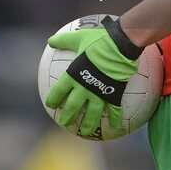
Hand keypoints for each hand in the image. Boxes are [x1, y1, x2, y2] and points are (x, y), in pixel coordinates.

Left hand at [45, 16, 141, 135]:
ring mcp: (99, 93)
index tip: (51, 105)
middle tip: (64, 123)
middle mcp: (84, 88)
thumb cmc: (99, 40)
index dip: (54, 99)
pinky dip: (115, 119)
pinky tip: (116, 127)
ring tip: (85, 132)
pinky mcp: (113, 94)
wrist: (120, 45)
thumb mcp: (79, 37)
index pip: (59, 91)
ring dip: (88, 124)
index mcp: (74, 75)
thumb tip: (50, 40)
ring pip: (91, 114)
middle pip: (73, 106)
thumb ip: (64, 40)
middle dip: (67, 117)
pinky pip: (114, 110)